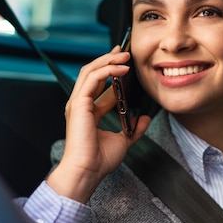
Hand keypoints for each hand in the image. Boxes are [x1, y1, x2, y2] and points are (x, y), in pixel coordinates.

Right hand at [46, 46, 150, 202]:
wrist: (88, 172)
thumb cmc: (99, 161)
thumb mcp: (124, 140)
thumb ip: (134, 128)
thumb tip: (145, 118)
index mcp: (88, 111)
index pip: (99, 84)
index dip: (112, 71)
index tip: (125, 63)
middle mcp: (81, 104)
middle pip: (92, 72)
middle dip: (108, 59)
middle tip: (123, 51)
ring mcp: (78, 103)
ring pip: (90, 71)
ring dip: (108, 60)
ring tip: (124, 55)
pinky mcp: (79, 104)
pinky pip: (92, 79)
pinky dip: (107, 70)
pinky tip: (121, 69)